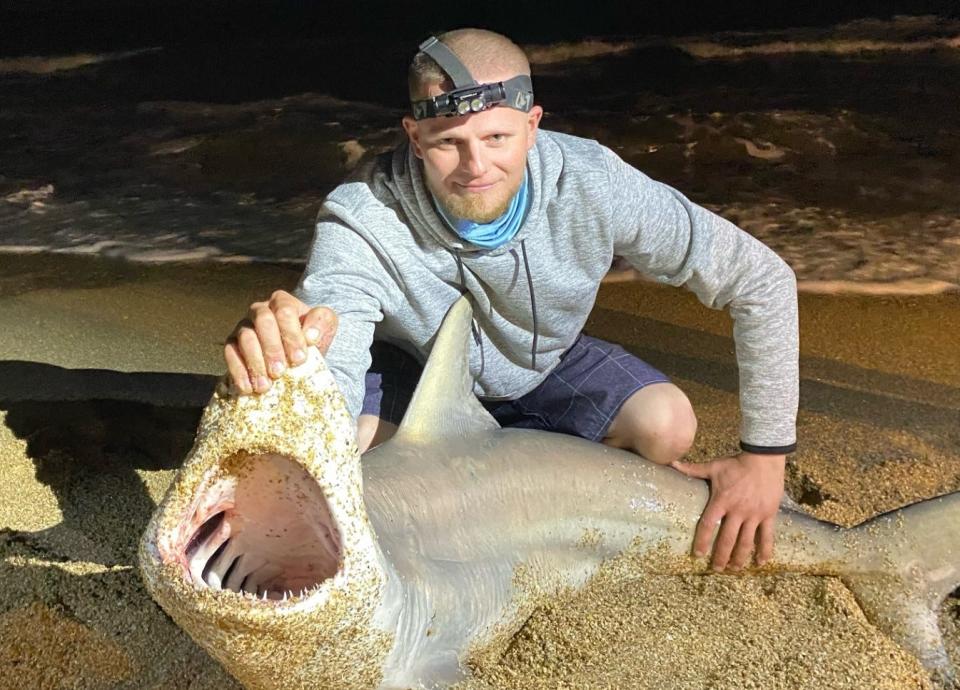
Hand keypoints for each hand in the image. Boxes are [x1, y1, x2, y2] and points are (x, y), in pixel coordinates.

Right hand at [224, 290, 337, 394]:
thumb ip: (322, 322)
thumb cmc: (310, 340)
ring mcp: (244, 326)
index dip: (292, 335)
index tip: (299, 359)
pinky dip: (239, 371)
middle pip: (263, 322)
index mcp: (283, 303)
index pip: (285, 312)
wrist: (296, 358)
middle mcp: (260, 310)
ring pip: (246, 338)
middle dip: (272, 348)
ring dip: (255, 362)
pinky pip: (230, 353)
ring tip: (266, 386)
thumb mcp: (325, 327)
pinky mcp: (232, 344)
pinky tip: (249, 387)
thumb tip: (310, 335)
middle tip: (280, 372)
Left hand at [671, 453, 784, 570]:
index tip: (698, 554)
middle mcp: (738, 510)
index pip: (708, 525)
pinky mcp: (769, 515)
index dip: (702, 541)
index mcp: (721, 500)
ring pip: (746, 542)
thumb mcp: (713, 466)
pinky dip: (764, 551)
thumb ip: (692, 469)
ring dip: (740, 558)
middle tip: (716, 569)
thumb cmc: (736, 463)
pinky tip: (760, 563)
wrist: (764, 458)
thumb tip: (670, 463)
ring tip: (734, 570)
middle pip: (727, 539)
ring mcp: (754, 514)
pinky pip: (767, 537)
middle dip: (721, 557)